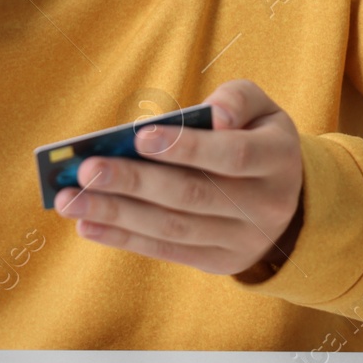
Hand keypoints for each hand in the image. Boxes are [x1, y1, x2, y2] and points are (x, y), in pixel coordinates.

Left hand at [53, 80, 304, 276]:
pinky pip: (166, 251)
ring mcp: (242, 240)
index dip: (187, 147)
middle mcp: (265, 206)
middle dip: (134, 182)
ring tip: (71, 200)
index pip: (233, 155)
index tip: (139, 137)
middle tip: (85, 170)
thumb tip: (214, 116)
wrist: (292, 201)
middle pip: (192, 195)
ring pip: (172, 228)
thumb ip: (237, 100)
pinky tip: (87, 224)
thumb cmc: (258, 138)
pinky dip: (123, 239)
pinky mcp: (218, 262)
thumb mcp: (263, 110)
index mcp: (277, 160)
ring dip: (116, 214)